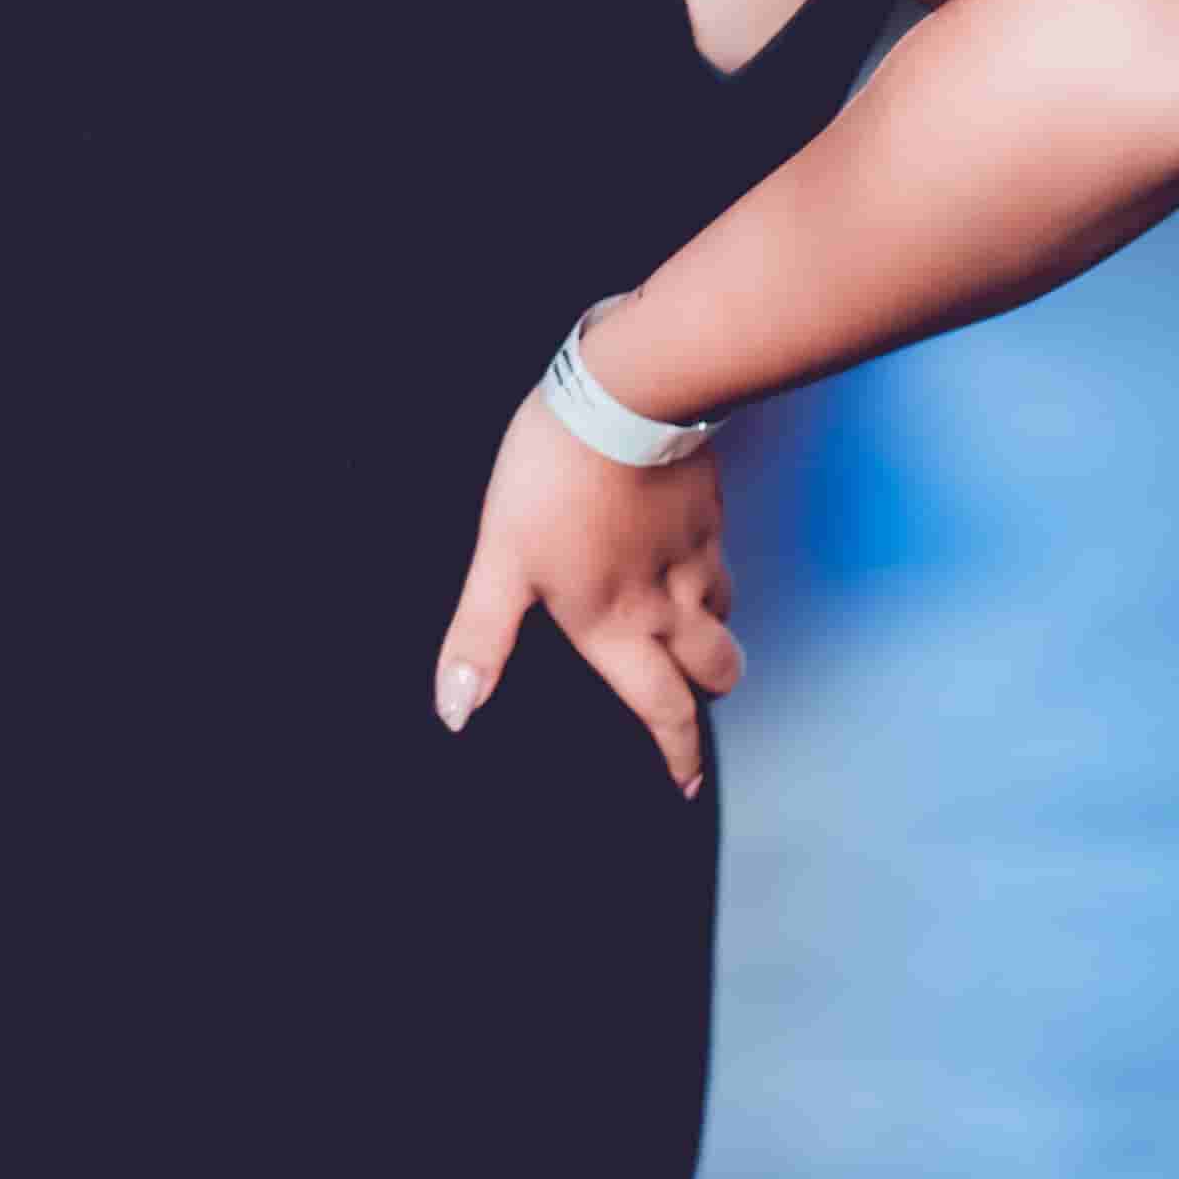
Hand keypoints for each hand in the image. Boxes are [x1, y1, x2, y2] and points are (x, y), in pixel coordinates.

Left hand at [433, 384, 745, 794]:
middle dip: (709, 696)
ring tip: (699, 637)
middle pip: (716, 671)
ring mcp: (696, 554)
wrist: (623, 397)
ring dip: (716, 634)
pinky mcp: (709, 510)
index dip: (677, 753)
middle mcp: (667, 602)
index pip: (661, 710)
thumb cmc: (554, 479)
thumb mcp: (500, 559)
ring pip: (724, 614)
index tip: (686, 782)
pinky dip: (713, 573)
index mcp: (614, 625)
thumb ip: (480, 637)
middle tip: (699, 705)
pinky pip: (720, 556)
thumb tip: (454, 712)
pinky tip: (693, 556)